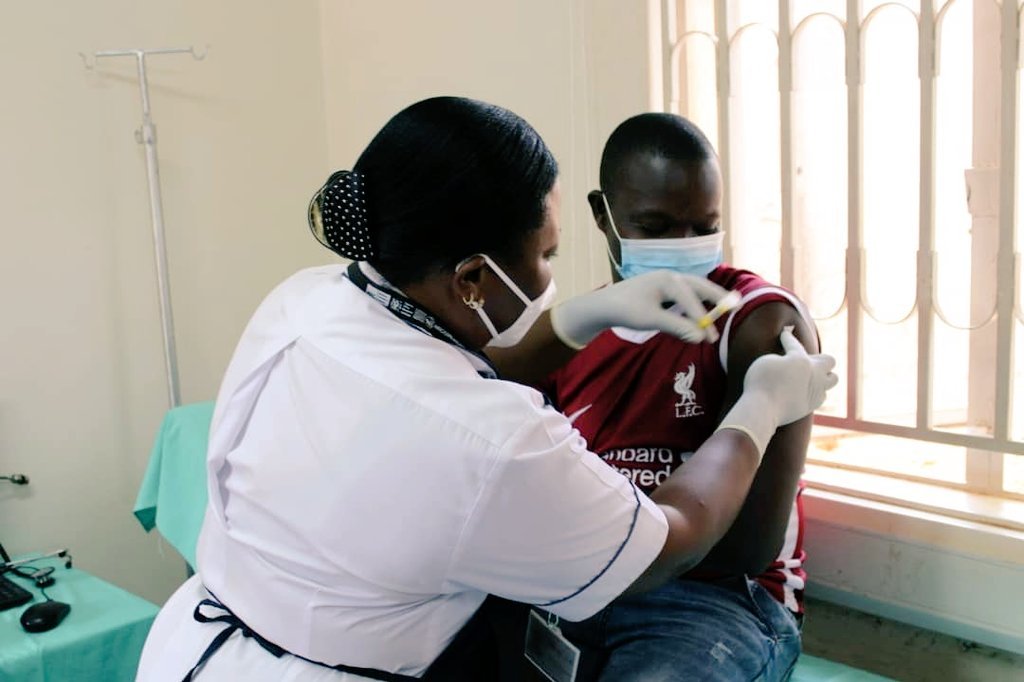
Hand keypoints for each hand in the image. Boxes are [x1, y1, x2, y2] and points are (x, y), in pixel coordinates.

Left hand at [549, 270, 730, 348]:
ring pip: (694, 289)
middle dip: (717, 296)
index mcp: (667, 280)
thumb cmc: (625, 310)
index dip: (702, 319)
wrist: (603, 305)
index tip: (709, 337)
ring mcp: (666, 282)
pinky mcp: (663, 291)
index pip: (690, 300)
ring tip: (726, 307)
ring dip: (708, 299)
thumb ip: (677, 326)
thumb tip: (700, 337)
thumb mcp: (650, 319)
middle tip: (736, 305)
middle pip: (700, 286)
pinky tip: (701, 313)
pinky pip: (685, 295)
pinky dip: (696, 303)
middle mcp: (670, 277)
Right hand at [717, 327, 837, 454]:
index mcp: (801, 359)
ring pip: (833, 379)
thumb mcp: (766, 361)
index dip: (787, 338)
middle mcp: (814, 373)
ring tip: (812, 376)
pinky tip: (807, 391)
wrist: (763, 409)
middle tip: (806, 360)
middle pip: (829, 360)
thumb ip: (782, 358)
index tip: (785, 334)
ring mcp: (816, 390)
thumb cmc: (760, 382)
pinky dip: (816, 391)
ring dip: (824, 376)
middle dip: (819, 358)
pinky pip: (822, 396)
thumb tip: (789, 363)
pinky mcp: (811, 405)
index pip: (795, 344)